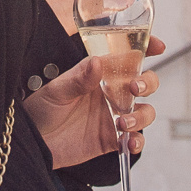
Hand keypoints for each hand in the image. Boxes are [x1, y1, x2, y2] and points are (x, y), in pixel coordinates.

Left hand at [24, 37, 163, 167]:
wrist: (32, 144)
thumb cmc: (40, 110)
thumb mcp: (56, 91)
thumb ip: (78, 79)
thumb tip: (97, 61)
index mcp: (99, 74)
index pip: (127, 57)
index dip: (147, 48)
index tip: (158, 46)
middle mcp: (110, 93)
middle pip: (144, 83)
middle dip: (148, 83)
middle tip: (135, 88)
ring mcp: (113, 116)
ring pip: (145, 111)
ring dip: (142, 115)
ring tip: (123, 123)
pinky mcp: (111, 140)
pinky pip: (134, 140)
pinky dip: (137, 142)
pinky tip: (128, 143)